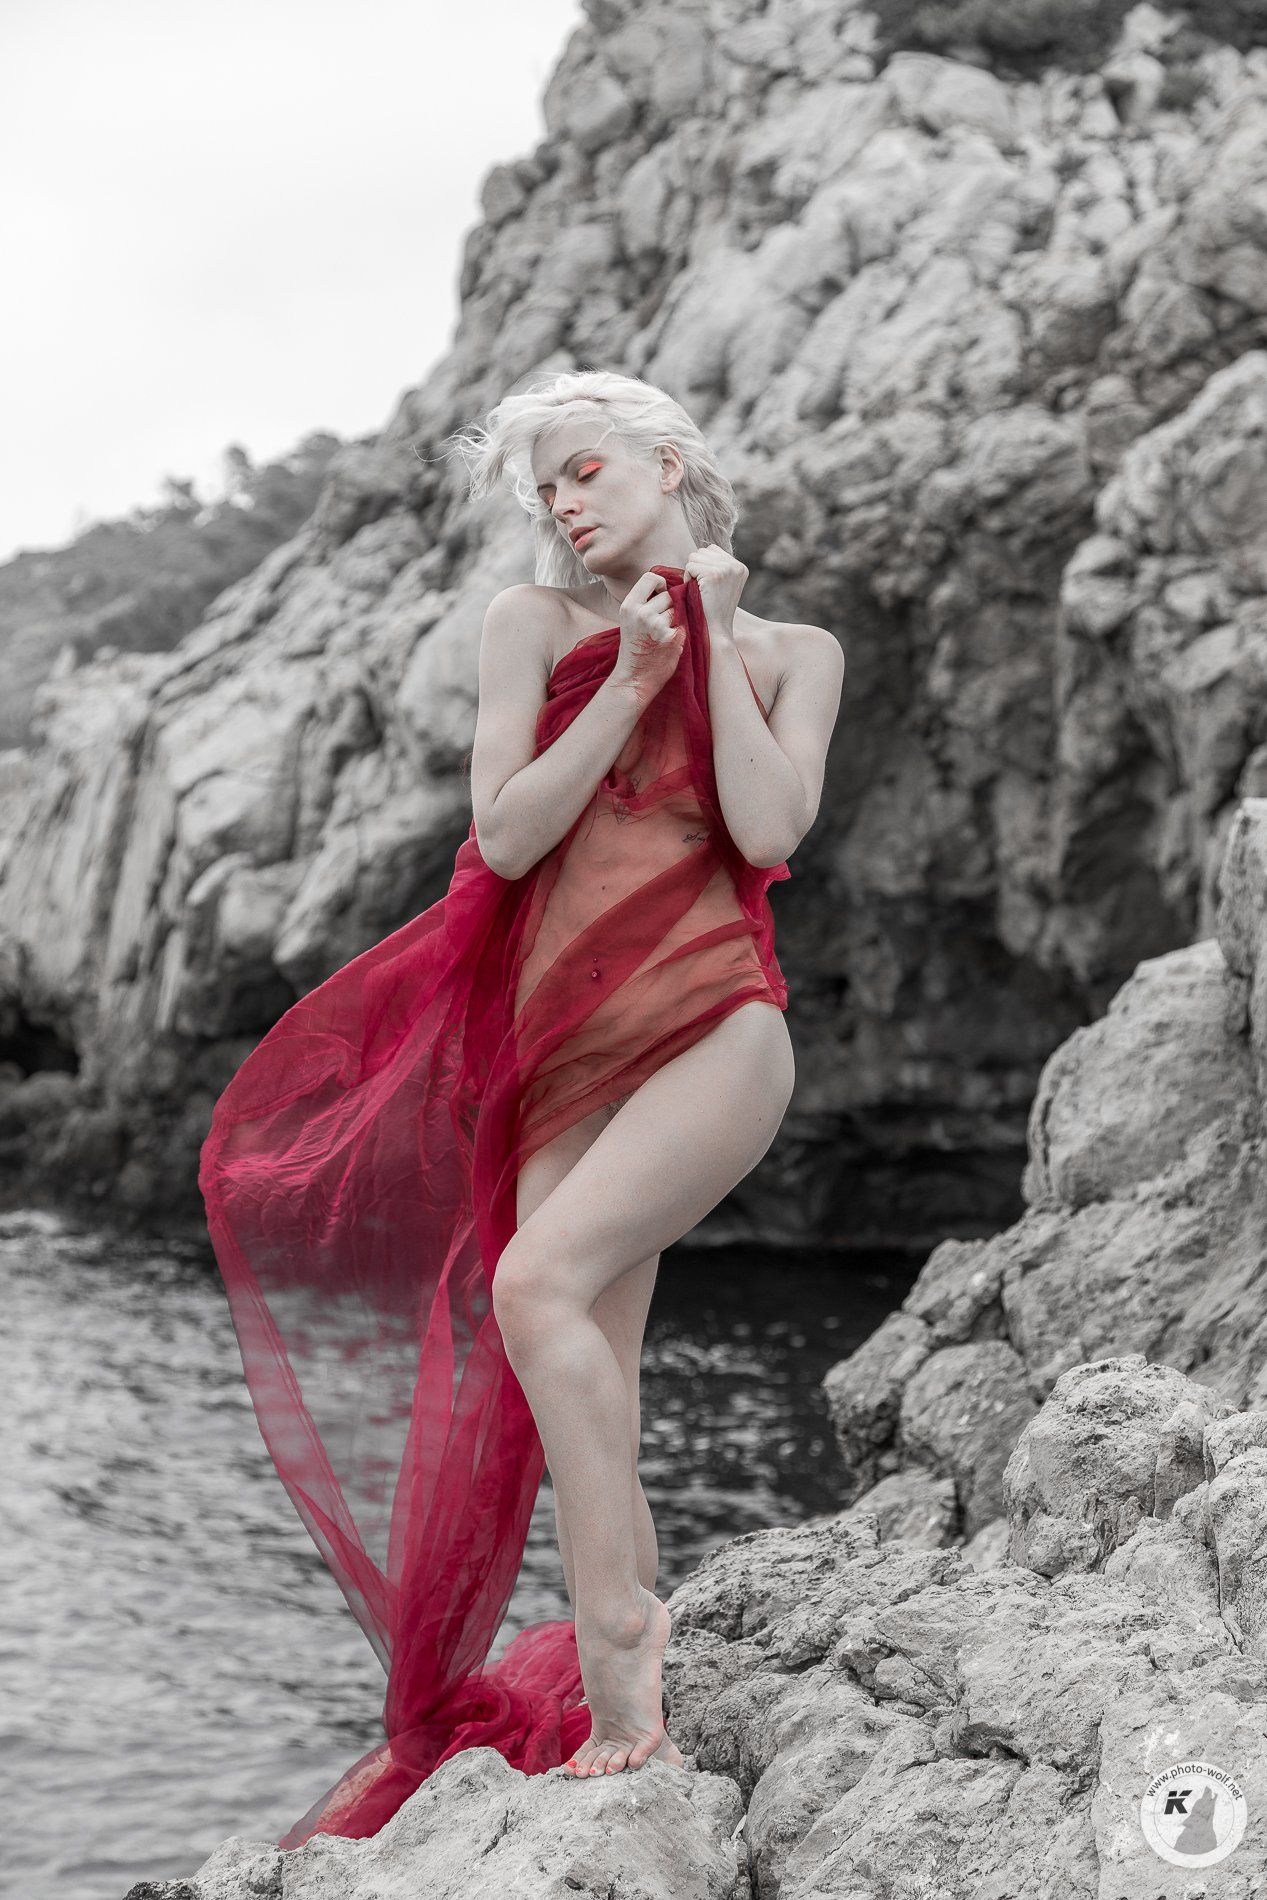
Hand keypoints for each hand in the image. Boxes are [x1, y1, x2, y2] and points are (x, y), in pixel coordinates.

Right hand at [609, 568, 686, 703]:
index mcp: (629, 606)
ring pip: (677, 610)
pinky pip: (683, 625)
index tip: (661, 594)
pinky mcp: (672, 637)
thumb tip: (666, 586)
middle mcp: (642, 613)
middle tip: (660, 623)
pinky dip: (679, 633)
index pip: (650, 577)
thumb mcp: (630, 620)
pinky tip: (669, 644)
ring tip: (663, 635)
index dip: (660, 583)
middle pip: (668, 595)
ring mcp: (657, 625)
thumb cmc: (635, 648)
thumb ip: (643, 602)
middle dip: (669, 606)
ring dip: (674, 620)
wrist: (633, 679)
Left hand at [681, 544, 747, 639]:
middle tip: (702, 589)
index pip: (712, 550)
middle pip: (703, 551)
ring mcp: (726, 569)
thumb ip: (717, 566)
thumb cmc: (712, 610)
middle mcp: (736, 566)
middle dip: (697, 568)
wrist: (715, 630)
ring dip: (691, 573)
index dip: (703, 566)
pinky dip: (688, 578)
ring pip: (695, 556)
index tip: (709, 586)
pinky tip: (696, 591)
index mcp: (741, 567)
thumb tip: (702, 550)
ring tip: (700, 590)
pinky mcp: (714, 574)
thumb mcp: (722, 585)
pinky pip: (690, 566)